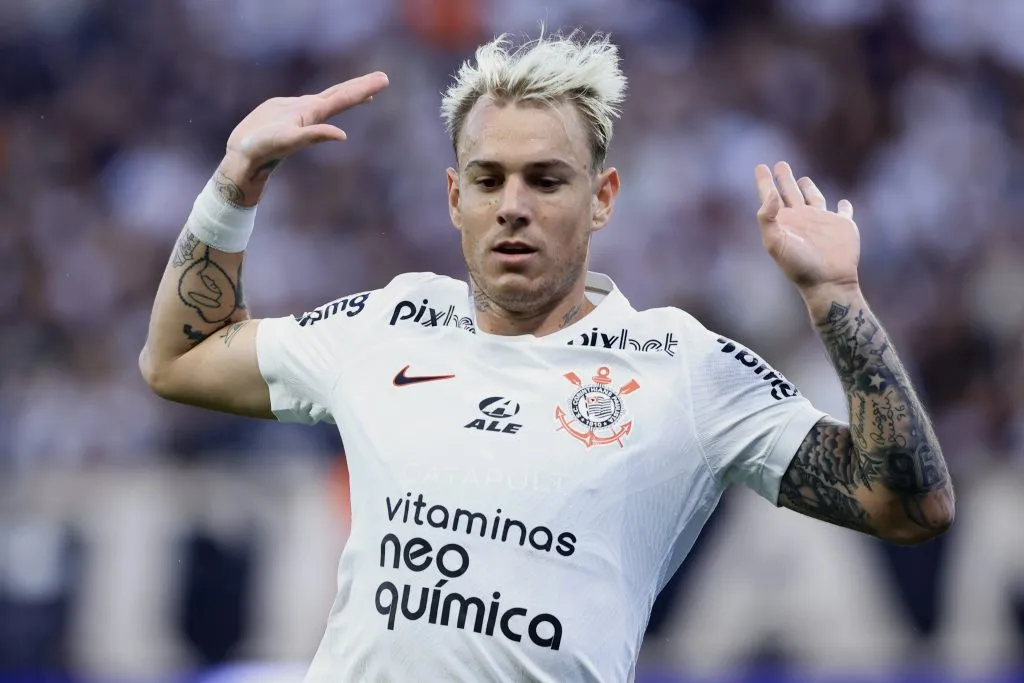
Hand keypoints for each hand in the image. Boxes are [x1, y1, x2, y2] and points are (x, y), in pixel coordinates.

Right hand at [218, 72, 389, 202]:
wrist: (246, 157)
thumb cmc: (265, 148)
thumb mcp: (290, 140)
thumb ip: (315, 135)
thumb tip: (342, 135)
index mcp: (315, 114)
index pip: (344, 97)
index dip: (363, 88)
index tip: (383, 80)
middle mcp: (312, 112)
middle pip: (342, 95)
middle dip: (362, 86)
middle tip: (384, 78)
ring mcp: (300, 111)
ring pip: (329, 97)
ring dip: (348, 91)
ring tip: (365, 86)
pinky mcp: (287, 110)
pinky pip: (312, 101)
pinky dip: (325, 98)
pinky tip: (329, 101)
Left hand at [755, 161, 859, 296]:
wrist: (827, 282)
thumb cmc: (798, 265)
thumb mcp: (775, 242)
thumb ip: (767, 217)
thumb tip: (770, 192)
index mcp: (783, 221)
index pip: (770, 196)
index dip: (764, 182)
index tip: (760, 167)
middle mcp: (801, 219)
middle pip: (790, 192)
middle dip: (784, 178)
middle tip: (780, 164)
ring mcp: (822, 221)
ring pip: (814, 198)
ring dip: (809, 187)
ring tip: (803, 178)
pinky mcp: (842, 226)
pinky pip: (844, 211)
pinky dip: (844, 206)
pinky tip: (843, 202)